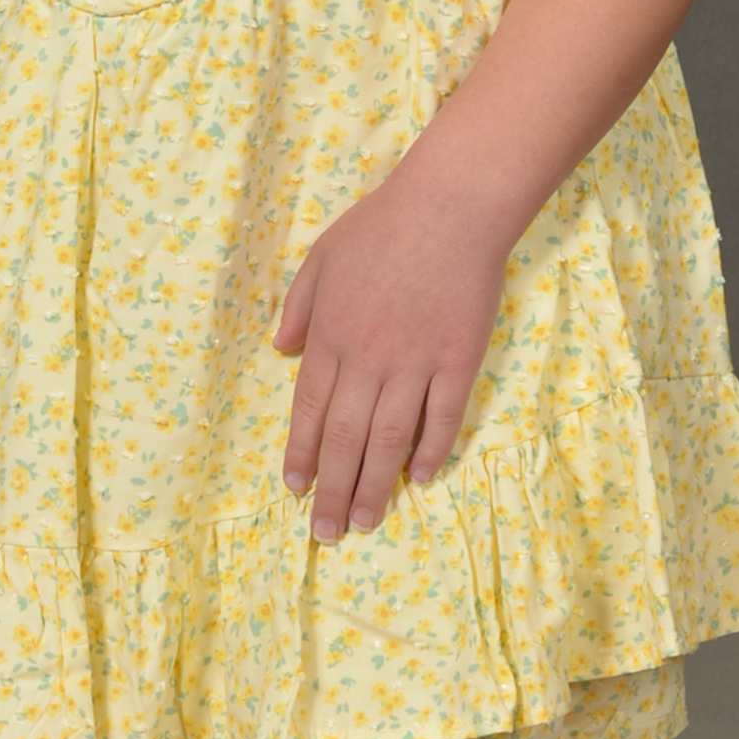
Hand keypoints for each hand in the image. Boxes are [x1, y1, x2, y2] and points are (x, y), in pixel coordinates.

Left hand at [273, 173, 510, 540]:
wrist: (450, 206)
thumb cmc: (382, 225)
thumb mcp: (321, 256)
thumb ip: (298, 306)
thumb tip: (279, 350)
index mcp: (331, 334)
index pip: (310, 409)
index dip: (301, 453)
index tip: (296, 489)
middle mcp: (369, 357)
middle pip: (346, 437)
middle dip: (332, 489)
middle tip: (326, 532)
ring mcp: (416, 362)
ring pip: (390, 439)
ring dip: (374, 486)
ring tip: (366, 522)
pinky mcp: (459, 360)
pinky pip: (443, 417)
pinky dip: (430, 451)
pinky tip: (419, 479)